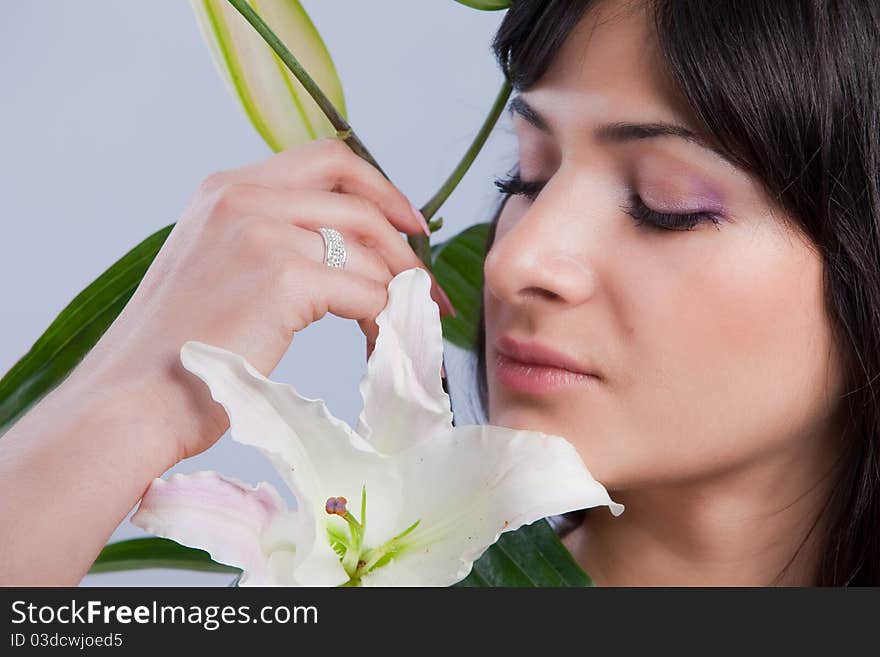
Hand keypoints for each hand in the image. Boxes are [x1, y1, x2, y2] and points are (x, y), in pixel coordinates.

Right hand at [75, 137, 454, 463]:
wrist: (130, 401)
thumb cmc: (174, 352)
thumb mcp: (214, 269)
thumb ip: (268, 242)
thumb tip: (346, 255)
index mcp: (226, 189)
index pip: (325, 161)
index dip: (378, 187)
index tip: (408, 223)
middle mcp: (244, 197)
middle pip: (357, 197)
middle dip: (403, 240)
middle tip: (424, 284)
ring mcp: (263, 233)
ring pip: (367, 252)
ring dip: (398, 292)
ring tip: (406, 327)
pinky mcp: (283, 278)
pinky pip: (365, 294)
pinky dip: (384, 322)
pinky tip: (380, 347)